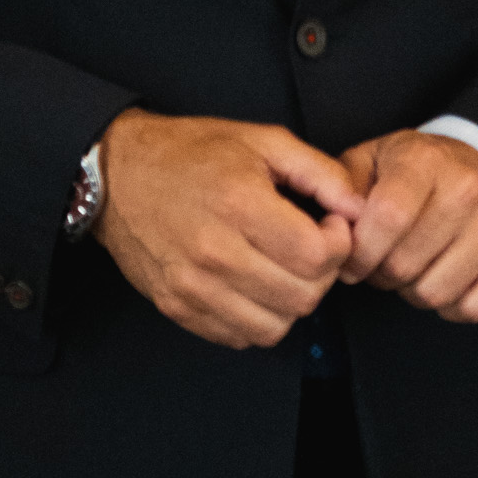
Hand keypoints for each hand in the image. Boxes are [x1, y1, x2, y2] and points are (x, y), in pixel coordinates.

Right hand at [96, 110, 362, 350]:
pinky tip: (252, 283)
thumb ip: (319, 172)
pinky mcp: (177, 308)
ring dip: (290, 302)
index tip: (328, 225)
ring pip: (274, 328)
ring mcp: (192, 287)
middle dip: (320, 275)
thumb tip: (359, 208)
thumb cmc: (191, 152)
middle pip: (302, 298)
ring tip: (280, 267)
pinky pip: (239, 337)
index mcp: (238, 204)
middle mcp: (214, 252)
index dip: (338, 243)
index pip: (316, 256)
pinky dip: (256, 318)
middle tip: (308, 247)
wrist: (117, 174)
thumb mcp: (262, 140)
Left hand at [339, 131, 477, 323]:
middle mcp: (468, 188)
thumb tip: (336, 226)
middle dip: (382, 274)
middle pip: (405, 264)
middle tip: (384, 261)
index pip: (388, 218)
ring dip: (414, 291)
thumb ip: (343, 188)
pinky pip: (473, 309)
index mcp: (425, 161)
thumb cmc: (418, 171)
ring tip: (414, 267)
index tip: (352, 261)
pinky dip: (451, 306)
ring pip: (436, 293)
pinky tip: (444, 277)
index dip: (360, 252)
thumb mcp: (372, 160)